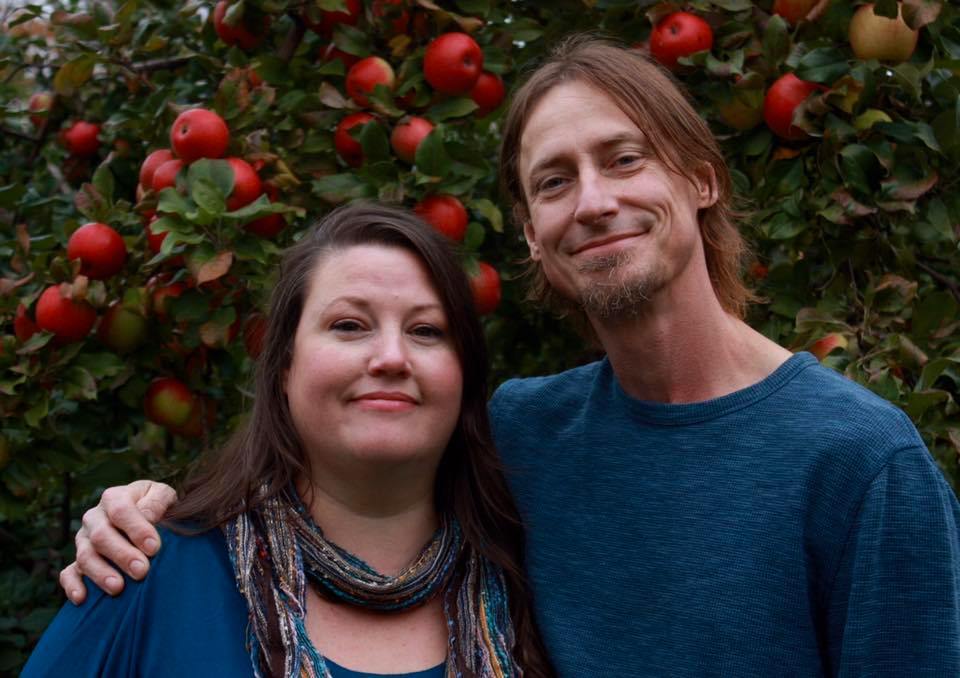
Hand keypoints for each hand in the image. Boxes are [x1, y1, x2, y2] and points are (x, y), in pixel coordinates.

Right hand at [59, 480, 176, 604]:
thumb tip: (148, 516)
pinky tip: (82, 598)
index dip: (136, 529)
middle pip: (101, 536)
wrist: (147, 515)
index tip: (154, 548)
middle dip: (121, 555)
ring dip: (100, 573)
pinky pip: (68, 573)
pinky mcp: (78, 561)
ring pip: (85, 556)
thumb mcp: (162, 496)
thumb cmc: (157, 506)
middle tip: (141, 571)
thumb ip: (157, 502)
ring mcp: (84, 540)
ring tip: (118, 588)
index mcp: (114, 498)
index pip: (120, 510)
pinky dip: (72, 585)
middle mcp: (94, 518)